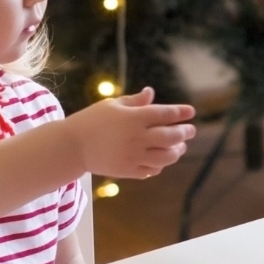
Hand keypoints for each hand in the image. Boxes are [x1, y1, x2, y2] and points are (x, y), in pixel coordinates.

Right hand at [65, 87, 196, 179]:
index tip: (191, 112)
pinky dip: (159, 166)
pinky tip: (162, 161)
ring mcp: (133, 156)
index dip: (180, 113)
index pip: (165, 114)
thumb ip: (135, 101)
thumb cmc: (92, 120)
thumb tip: (151, 93)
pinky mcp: (127, 170)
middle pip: (170, 136)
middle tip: (191, 131)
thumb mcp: (112, 105)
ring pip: (165, 157)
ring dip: (176, 152)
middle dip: (184, 133)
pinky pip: (151, 170)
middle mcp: (137, 137)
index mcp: (134, 118)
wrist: (72, 146)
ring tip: (180, 148)